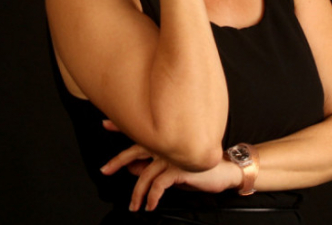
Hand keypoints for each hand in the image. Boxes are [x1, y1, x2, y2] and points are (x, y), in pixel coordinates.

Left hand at [101, 121, 240, 211]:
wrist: (226, 171)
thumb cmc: (201, 170)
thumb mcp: (174, 170)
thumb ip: (153, 168)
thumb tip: (134, 170)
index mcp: (165, 142)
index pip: (141, 133)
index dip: (122, 127)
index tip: (105, 124)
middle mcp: (167, 145)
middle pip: (136, 150)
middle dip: (118, 160)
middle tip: (105, 170)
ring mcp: (173, 155)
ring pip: (145, 174)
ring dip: (138, 193)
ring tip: (134, 206)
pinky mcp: (180, 168)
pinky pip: (159, 184)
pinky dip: (152, 196)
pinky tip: (151, 205)